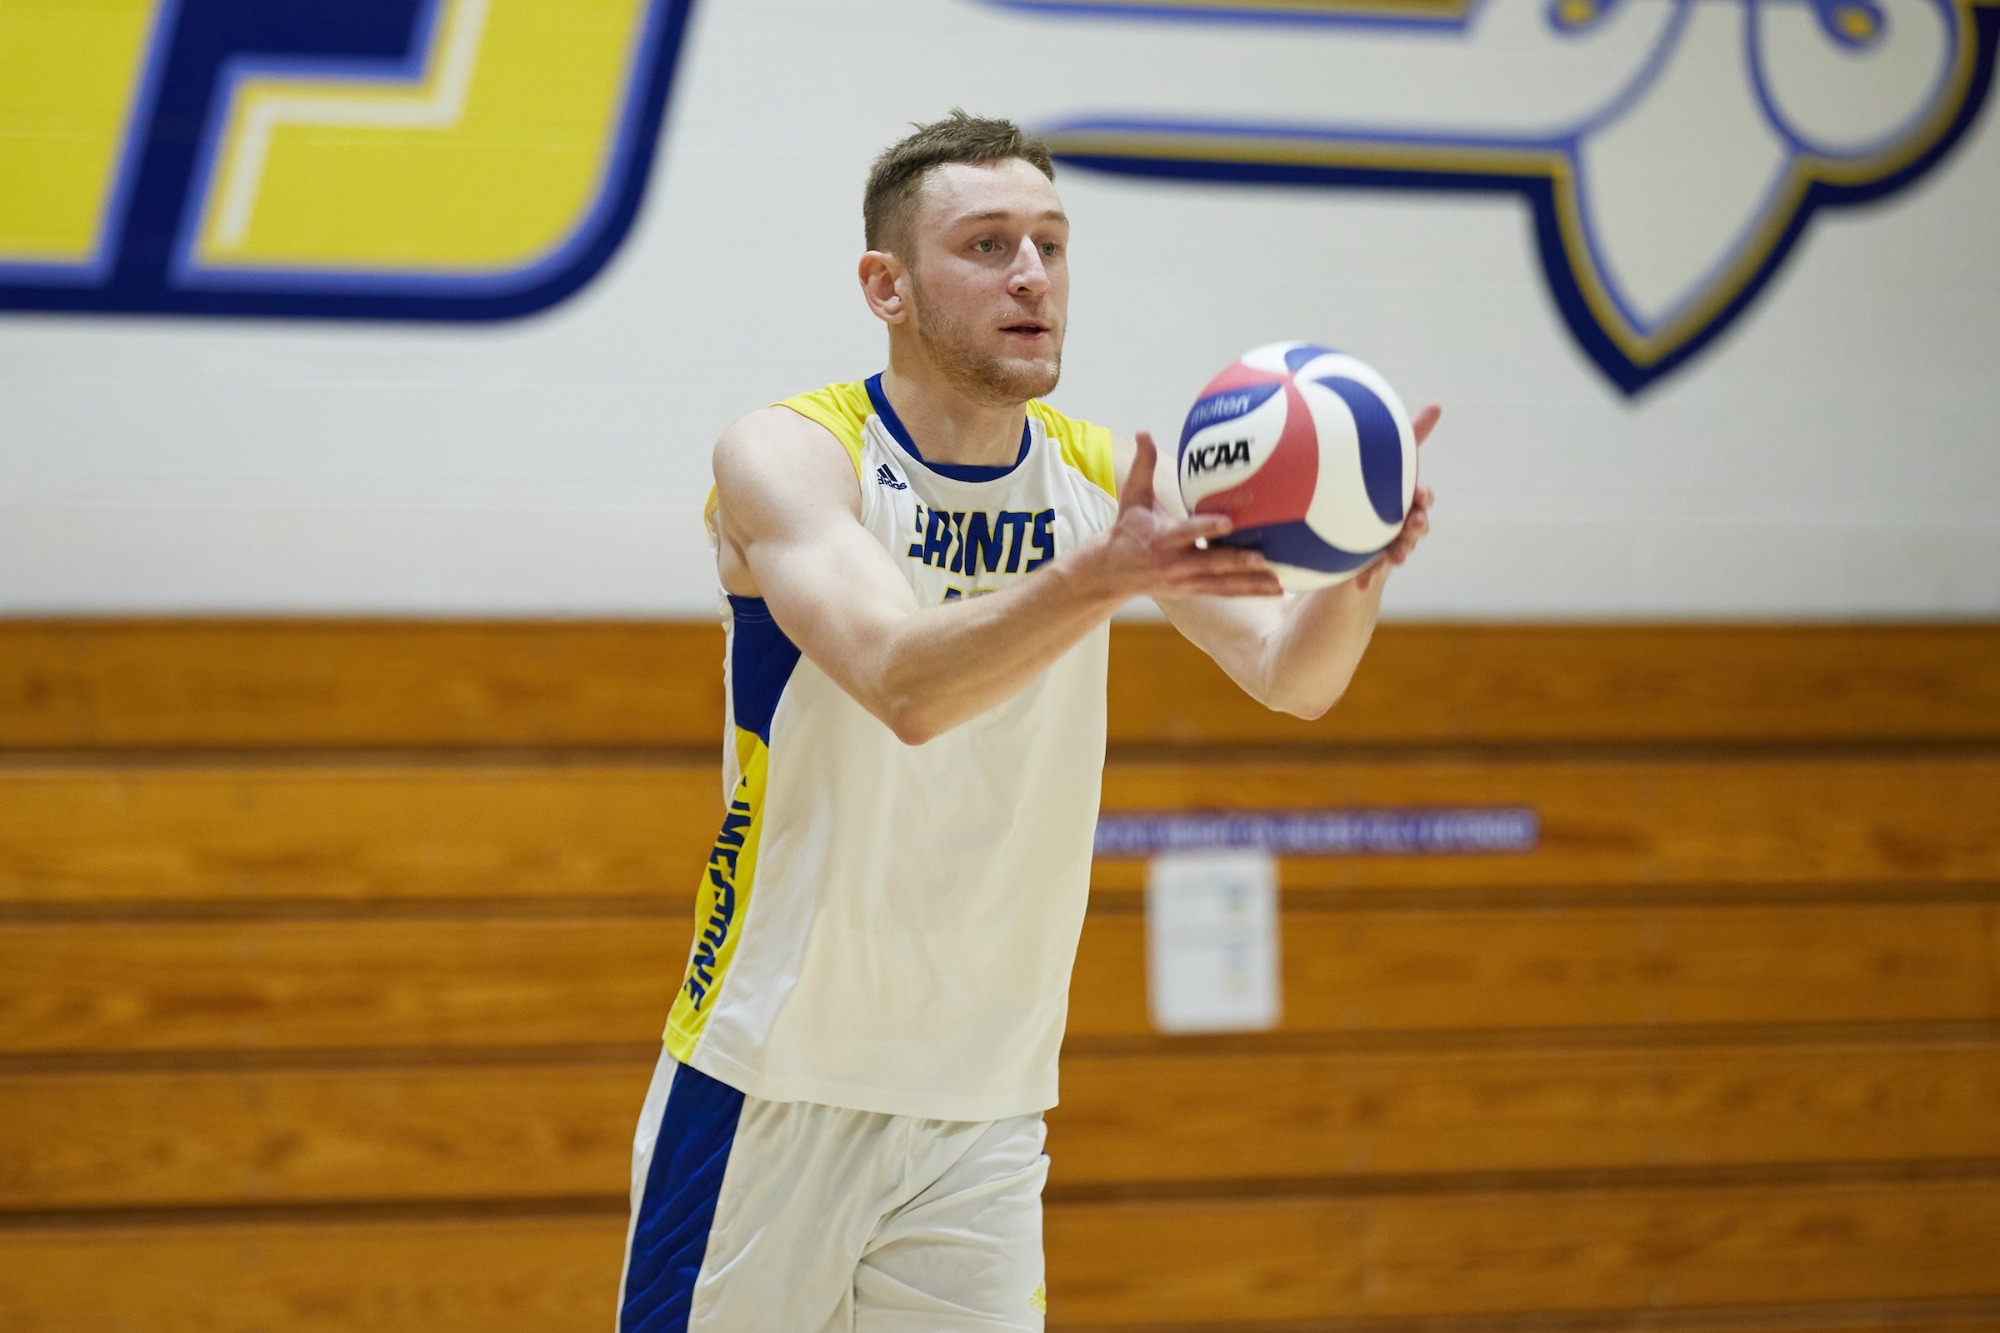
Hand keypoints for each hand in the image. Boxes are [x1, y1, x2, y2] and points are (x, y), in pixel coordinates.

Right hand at [1078, 431, 1283, 598]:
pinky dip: (1248, 592)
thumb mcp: (1132, 497)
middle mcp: (1175, 563)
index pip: (1187, 533)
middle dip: (1234, 561)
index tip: (1228, 522)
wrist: (1113, 572)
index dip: (1206, 528)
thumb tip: (1143, 431)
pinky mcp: (1193, 590)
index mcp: (1162, 539)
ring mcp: (1185, 581)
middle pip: (1209, 563)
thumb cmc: (1127, 529)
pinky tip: (1275, 590)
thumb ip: (1143, 466)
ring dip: (1249, 584)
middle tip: (1261, 557)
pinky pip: (1224, 592)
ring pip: (1221, 584)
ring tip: (1277, 582)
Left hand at [1356, 403, 1438, 591]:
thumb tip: (1438, 404)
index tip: (1419, 495)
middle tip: (1413, 525)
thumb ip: (1412, 435)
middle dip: (1417, 527)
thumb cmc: (1374, 482)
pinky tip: (1359, 584)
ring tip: (1396, 558)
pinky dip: (1368, 577)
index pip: (1421, 498)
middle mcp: (1402, 522)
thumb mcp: (1387, 458)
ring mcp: (1388, 543)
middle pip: (1416, 527)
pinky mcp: (1371, 561)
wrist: (1351, 522)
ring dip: (1399, 553)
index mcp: (1407, 499)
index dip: (1422, 498)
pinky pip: (1372, 571)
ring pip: (1399, 550)